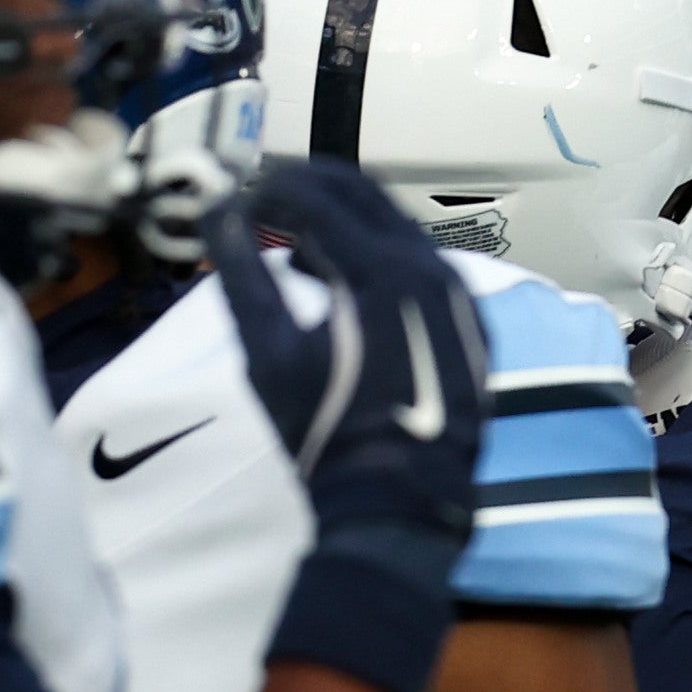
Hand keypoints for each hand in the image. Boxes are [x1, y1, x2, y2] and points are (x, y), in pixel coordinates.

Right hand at [217, 156, 486, 597]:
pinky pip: (422, 266)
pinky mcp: (472, 323)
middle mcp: (433, 268)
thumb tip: (218, 210)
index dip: (267, 187)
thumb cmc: (325, 432)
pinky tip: (339, 280)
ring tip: (291, 235)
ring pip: (396, 227)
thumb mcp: (267, 354)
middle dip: (307, 187)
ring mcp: (461, 295)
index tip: (234, 194)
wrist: (398, 504)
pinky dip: (377, 257)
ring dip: (342, 220)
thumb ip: (240, 272)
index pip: (317, 196)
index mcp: (383, 269)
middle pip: (364, 196)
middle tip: (263, 193)